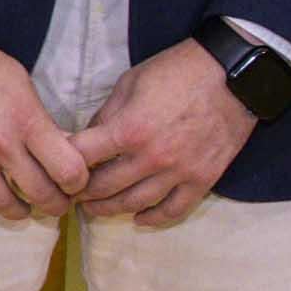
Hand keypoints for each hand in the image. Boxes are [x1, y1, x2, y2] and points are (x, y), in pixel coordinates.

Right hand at [0, 13, 84, 222]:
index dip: (78, 183)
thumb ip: (41, 120)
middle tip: (56, 202)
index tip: (75, 183)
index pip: (68, 170)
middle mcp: (0, 142)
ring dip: (19, 212)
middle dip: (55, 204)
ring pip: (3, 205)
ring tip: (22, 208)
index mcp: (27, 119)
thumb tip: (61, 151)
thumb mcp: (23, 84)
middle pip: (41, 194)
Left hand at [72, 41, 254, 229]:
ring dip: (109, 209)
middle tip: (71, 194)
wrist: (234, 75)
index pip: (81, 158)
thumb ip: (106, 114)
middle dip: (82, 193)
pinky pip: (174, 210)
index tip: (57, 167)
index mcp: (129, 129)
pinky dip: (153, 219)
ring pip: (134, 204)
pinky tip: (139, 218)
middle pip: (104, 187)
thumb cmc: (179, 71)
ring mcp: (178, 172)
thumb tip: (87, 138)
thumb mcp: (131, 83)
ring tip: (95, 208)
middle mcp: (151, 157)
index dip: (63, 164)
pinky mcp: (202, 180)